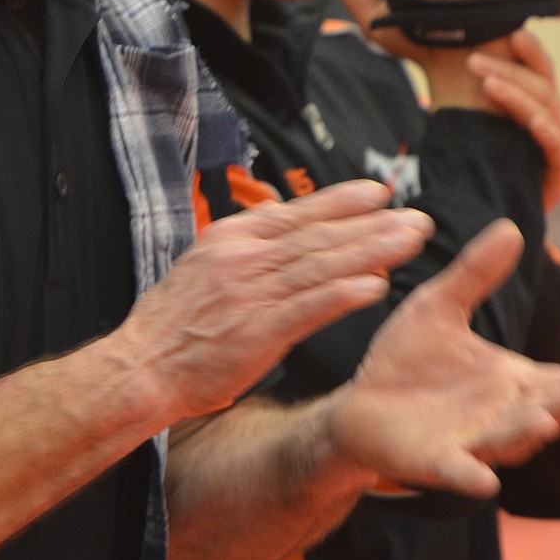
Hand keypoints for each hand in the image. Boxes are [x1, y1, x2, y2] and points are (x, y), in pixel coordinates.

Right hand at [116, 179, 434, 419]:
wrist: (144, 365)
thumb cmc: (174, 323)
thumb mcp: (202, 265)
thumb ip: (243, 244)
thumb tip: (274, 217)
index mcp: (230, 238)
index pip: (295, 213)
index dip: (340, 202)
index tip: (379, 194)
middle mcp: (243, 257)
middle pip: (318, 235)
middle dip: (371, 224)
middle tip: (416, 217)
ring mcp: (251, 293)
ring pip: (322, 265)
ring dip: (371, 251)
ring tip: (409, 242)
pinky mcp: (259, 331)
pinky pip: (311, 307)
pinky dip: (345, 293)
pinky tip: (376, 286)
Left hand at [327, 219, 559, 497]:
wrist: (358, 401)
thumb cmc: (408, 358)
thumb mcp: (439, 306)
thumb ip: (475, 273)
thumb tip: (512, 227)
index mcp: (510, 381)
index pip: (559, 384)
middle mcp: (501, 416)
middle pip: (545, 413)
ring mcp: (471, 443)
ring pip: (508, 443)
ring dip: (526, 435)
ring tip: (545, 420)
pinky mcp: (434, 462)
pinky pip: (459, 473)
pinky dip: (471, 477)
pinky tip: (484, 481)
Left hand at [467, 29, 559, 210]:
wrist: (476, 205)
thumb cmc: (468, 153)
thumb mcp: (457, 113)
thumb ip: (452, 82)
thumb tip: (425, 43)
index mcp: (531, 99)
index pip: (539, 67)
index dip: (529, 50)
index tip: (511, 33)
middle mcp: (548, 119)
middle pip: (540, 86)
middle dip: (508, 70)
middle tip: (474, 60)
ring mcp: (554, 145)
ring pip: (547, 112)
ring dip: (518, 96)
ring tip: (489, 84)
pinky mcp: (556, 174)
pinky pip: (558, 150)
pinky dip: (547, 134)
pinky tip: (532, 123)